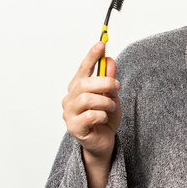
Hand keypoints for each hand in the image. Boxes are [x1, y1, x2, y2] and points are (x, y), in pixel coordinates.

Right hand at [62, 42, 120, 166]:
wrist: (104, 143)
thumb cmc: (105, 119)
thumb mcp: (111, 96)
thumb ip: (108, 80)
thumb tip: (110, 60)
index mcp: (77, 88)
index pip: (83, 69)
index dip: (91, 56)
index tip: (101, 44)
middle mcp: (70, 99)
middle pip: (85, 83)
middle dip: (104, 83)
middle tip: (117, 87)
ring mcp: (69, 113)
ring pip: (87, 99)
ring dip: (105, 102)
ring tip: (111, 107)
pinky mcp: (74, 127)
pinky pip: (90, 115)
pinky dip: (102, 115)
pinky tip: (104, 119)